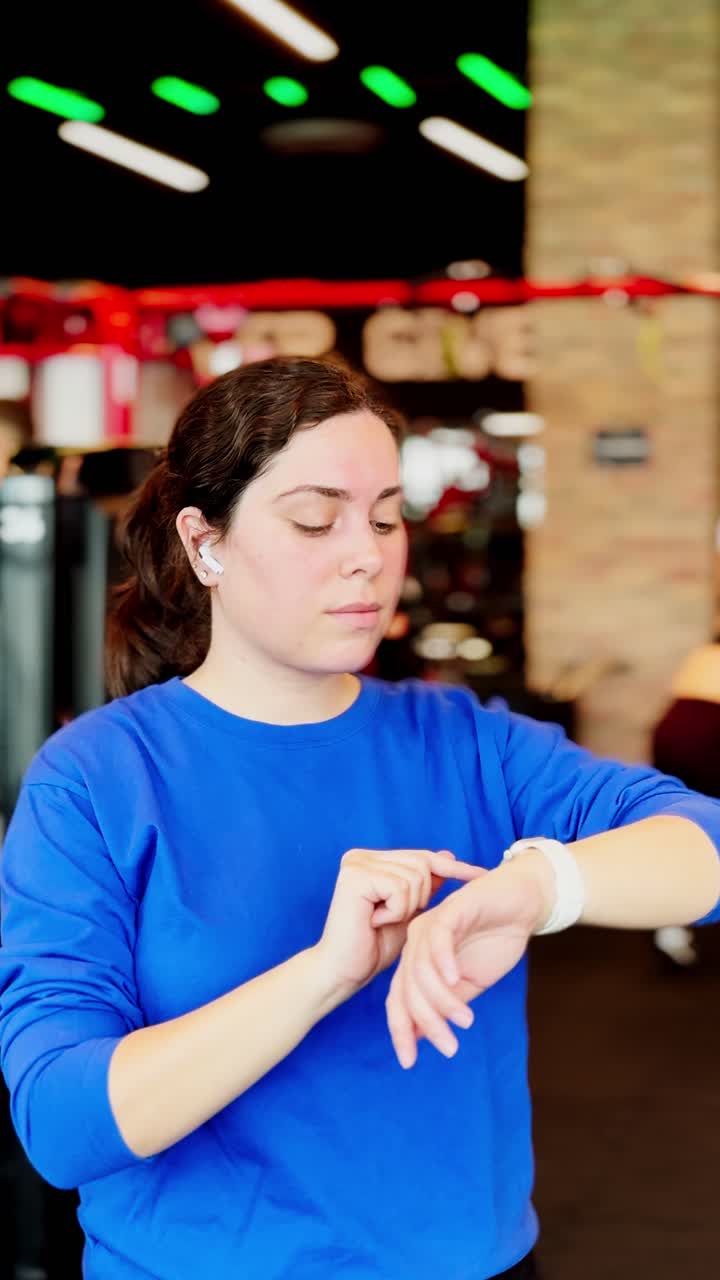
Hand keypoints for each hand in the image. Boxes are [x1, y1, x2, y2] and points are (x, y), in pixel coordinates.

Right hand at [314, 848, 486, 999]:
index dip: (454, 868)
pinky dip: (396, 910)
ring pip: (415, 876)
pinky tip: (373, 920)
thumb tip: (447, 855)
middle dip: (422, 896)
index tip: (483, 875)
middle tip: (395, 917)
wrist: (343, 972)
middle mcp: (362, 856)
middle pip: (423, 863)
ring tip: (381, 920)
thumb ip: (425, 886)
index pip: (423, 857)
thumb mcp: (409, 913)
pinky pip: (400, 888)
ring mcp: (356, 863)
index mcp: (372, 860)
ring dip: (407, 907)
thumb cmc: (373, 947)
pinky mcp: (355, 876)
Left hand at [385, 862, 547, 1067]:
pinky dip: (443, 962)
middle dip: (427, 1022)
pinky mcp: (451, 910)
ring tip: (465, 1021)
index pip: (399, 999)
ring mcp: (432, 924)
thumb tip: (420, 1038)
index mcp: (418, 960)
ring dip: (442, 1000)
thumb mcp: (471, 984)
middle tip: (450, 1047)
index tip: (409, 1062)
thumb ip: (445, 1006)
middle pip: (407, 989)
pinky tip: (456, 981)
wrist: (524, 904)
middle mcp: (417, 942)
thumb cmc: (496, 940)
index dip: (401, 1030)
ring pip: (421, 969)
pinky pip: (438, 939)